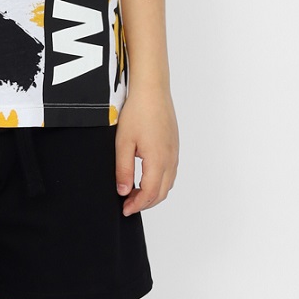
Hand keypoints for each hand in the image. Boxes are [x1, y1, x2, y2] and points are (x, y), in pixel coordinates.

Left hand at [114, 86, 178, 215]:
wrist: (152, 89)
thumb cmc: (137, 111)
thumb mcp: (124, 142)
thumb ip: (123, 169)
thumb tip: (124, 191)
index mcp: (158, 160)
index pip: (150, 194)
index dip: (137, 205)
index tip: (124, 209)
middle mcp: (170, 159)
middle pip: (162, 192)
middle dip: (146, 203)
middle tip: (128, 204)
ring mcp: (174, 152)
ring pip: (168, 183)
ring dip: (154, 193)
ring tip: (135, 192)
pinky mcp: (174, 145)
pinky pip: (170, 171)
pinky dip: (160, 181)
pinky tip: (147, 176)